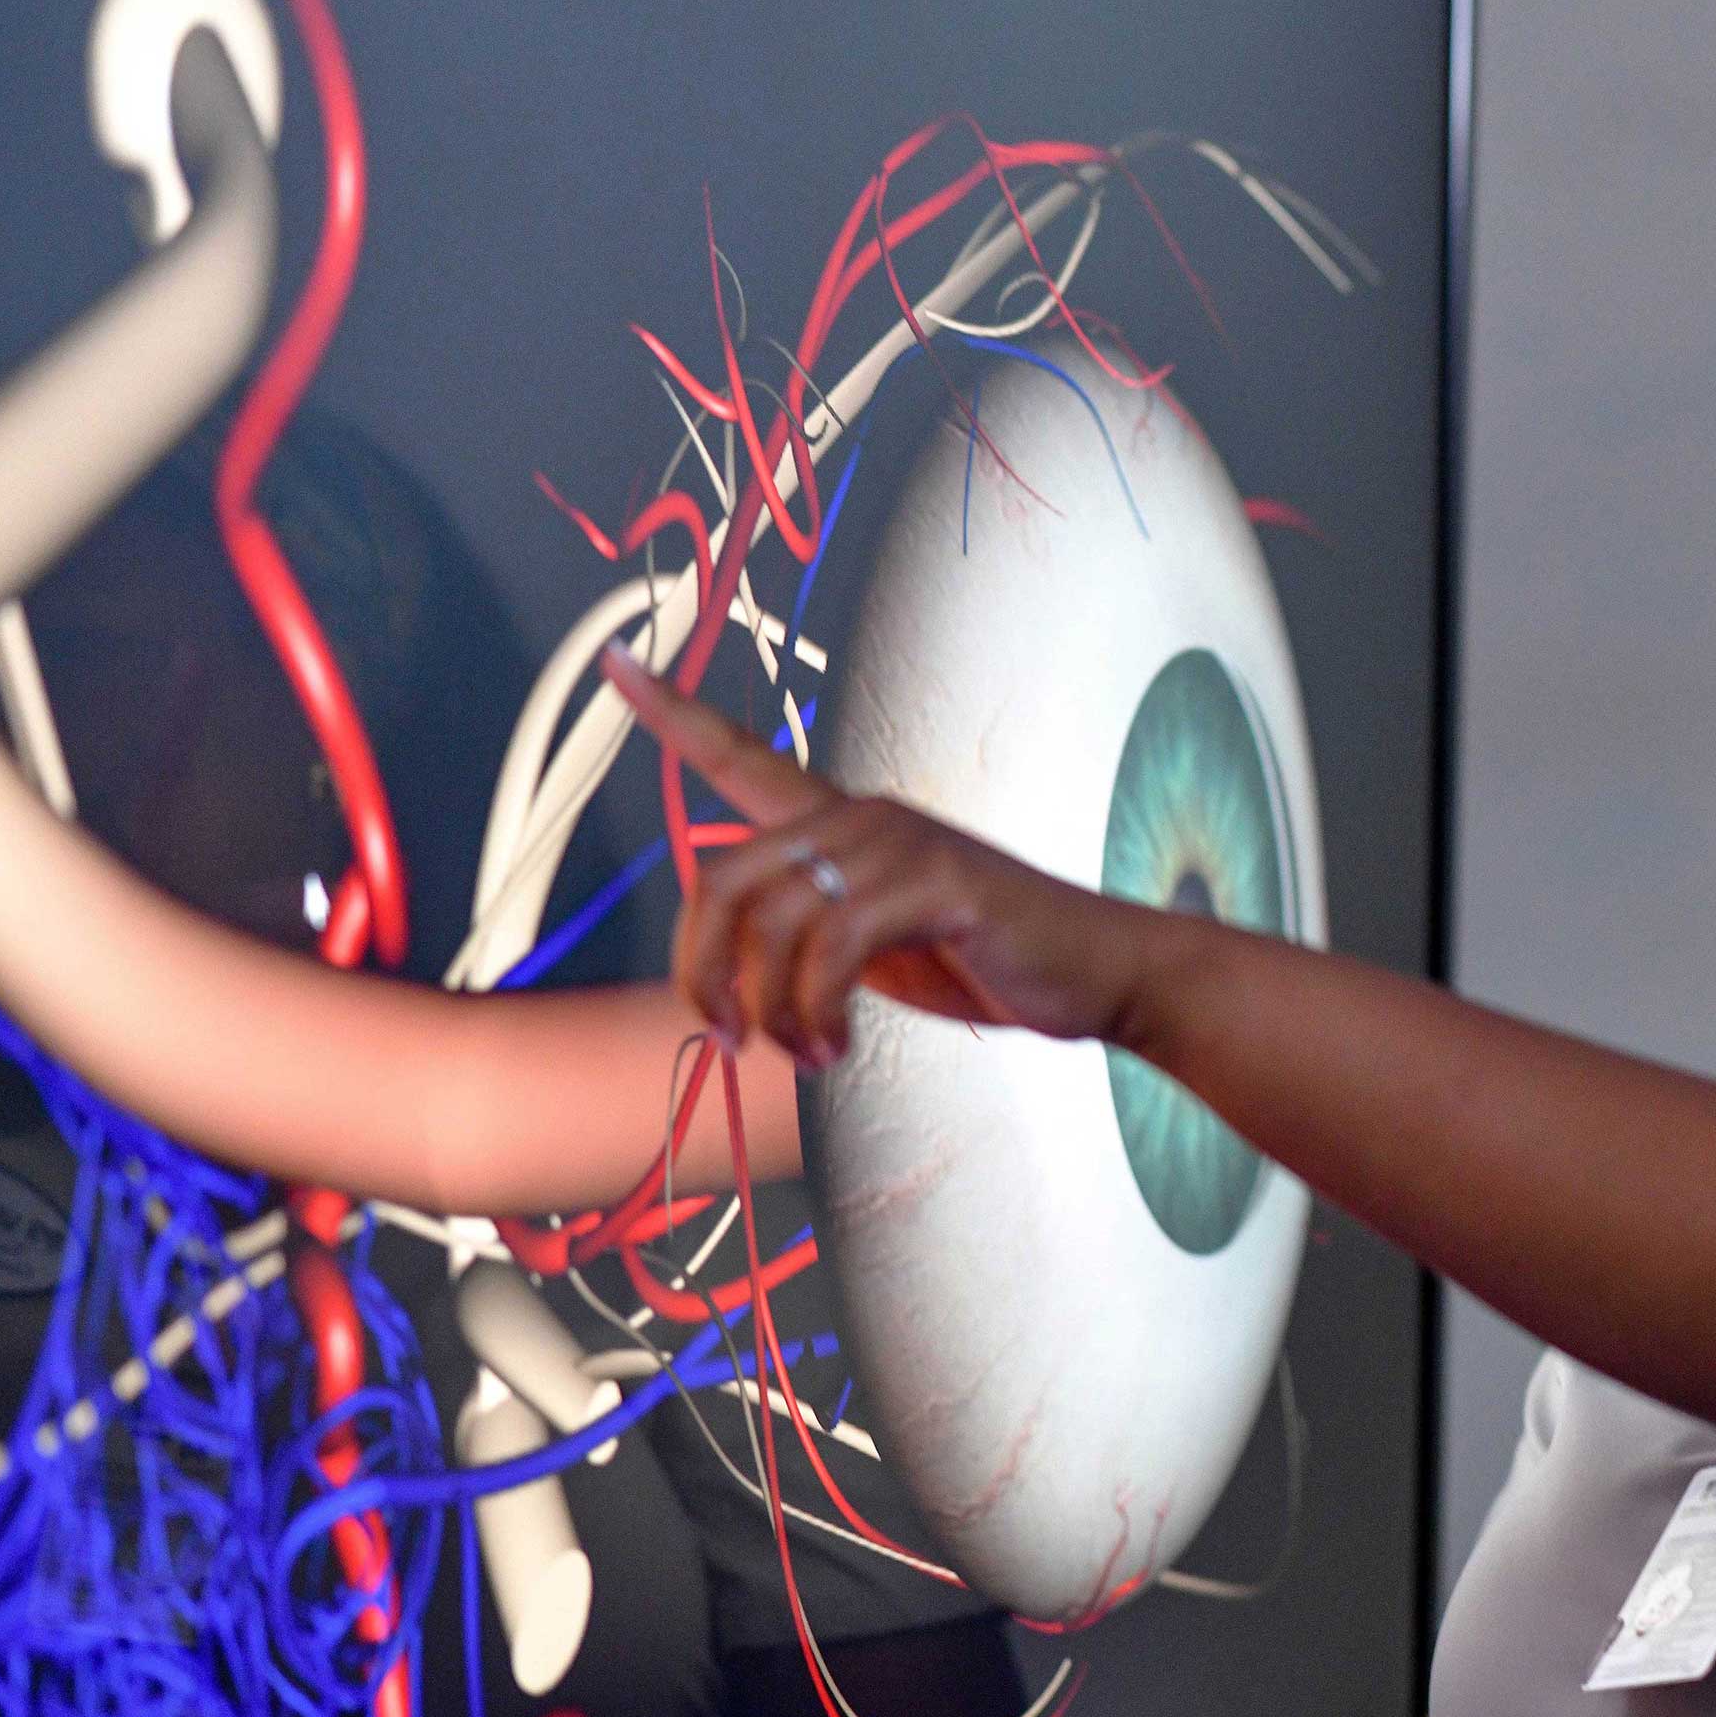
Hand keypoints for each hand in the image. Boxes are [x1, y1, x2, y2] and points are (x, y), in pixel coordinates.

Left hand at [597, 641, 1161, 1065]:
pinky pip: (832, 950)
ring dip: (773, 1009)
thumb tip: (741, 982)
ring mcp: (901, 845)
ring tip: (807, 1054)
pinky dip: (818, 1013)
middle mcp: (864, 817)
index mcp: (845, 824)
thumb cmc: (989, 963)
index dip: (673, 713)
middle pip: (725, 876)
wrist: (1099, 974)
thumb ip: (815, 940)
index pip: (742, 755)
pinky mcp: (935, 885)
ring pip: (774, 921)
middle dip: (703, 970)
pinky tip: (838, 1048)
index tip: (615, 662)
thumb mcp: (882, 951)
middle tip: (730, 1035)